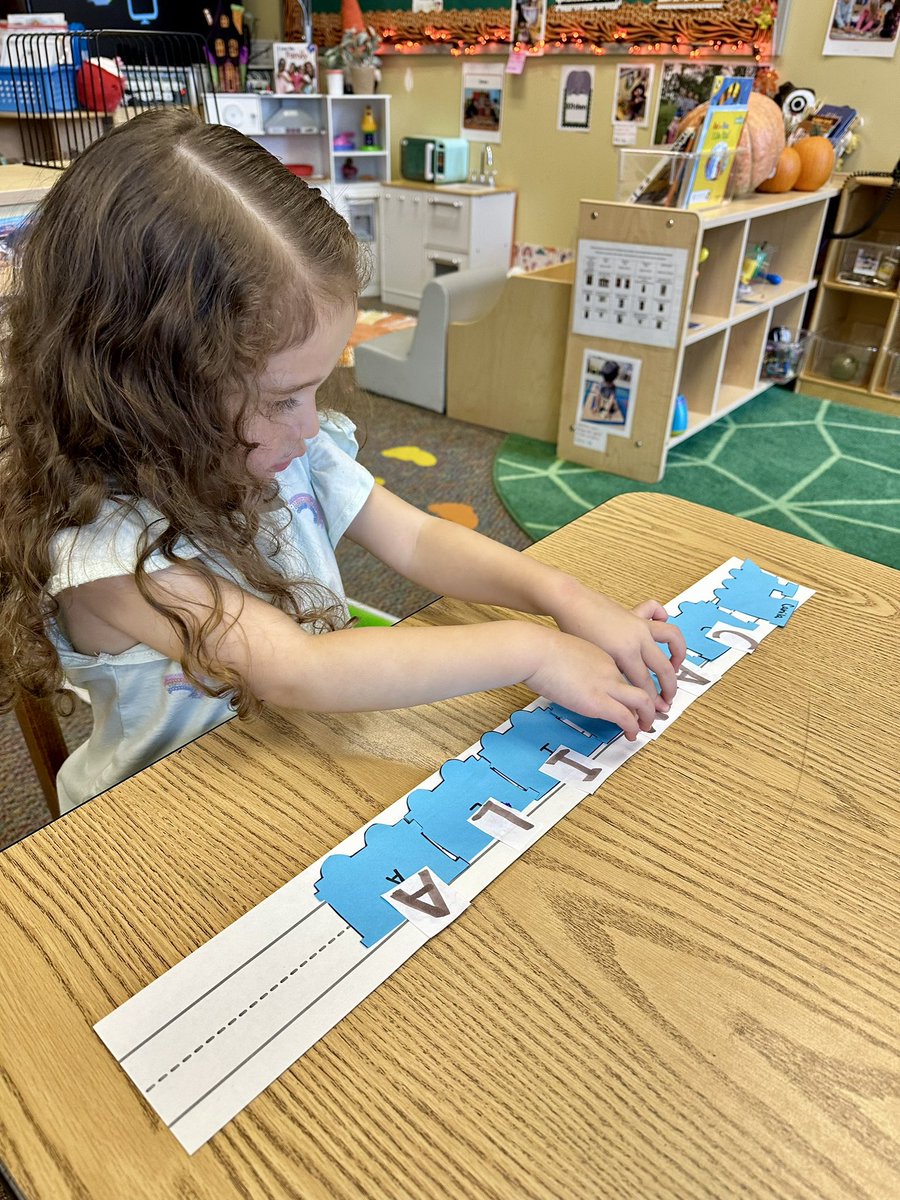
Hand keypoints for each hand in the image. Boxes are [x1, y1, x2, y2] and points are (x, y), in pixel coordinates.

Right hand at [524, 630, 656, 740]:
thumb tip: (572, 678)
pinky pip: (626, 717)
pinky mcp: (597, 702)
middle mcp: (611, 669)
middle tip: (648, 714)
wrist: (536, 650)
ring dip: (647, 717)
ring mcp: (606, 685)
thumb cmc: (541, 650)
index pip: (623, 676)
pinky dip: (633, 728)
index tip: (628, 700)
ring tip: (643, 727)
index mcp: (603, 656)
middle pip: (641, 685)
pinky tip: (631, 735)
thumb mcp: (565, 653)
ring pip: (642, 701)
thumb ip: (575, 665)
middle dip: (649, 702)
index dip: (629, 690)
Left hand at [550, 584, 686, 712]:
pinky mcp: (636, 613)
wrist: (570, 603)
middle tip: (668, 699)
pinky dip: (662, 618)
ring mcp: (640, 624)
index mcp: (626, 653)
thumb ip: (614, 676)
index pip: (646, 684)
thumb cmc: (574, 632)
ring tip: (675, 665)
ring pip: (672, 637)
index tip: (657, 712)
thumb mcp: (595, 662)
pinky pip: (656, 611)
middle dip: (669, 687)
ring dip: (678, 652)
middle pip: (663, 667)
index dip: (652, 702)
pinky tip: (660, 627)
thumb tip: (627, 695)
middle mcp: (638, 638)